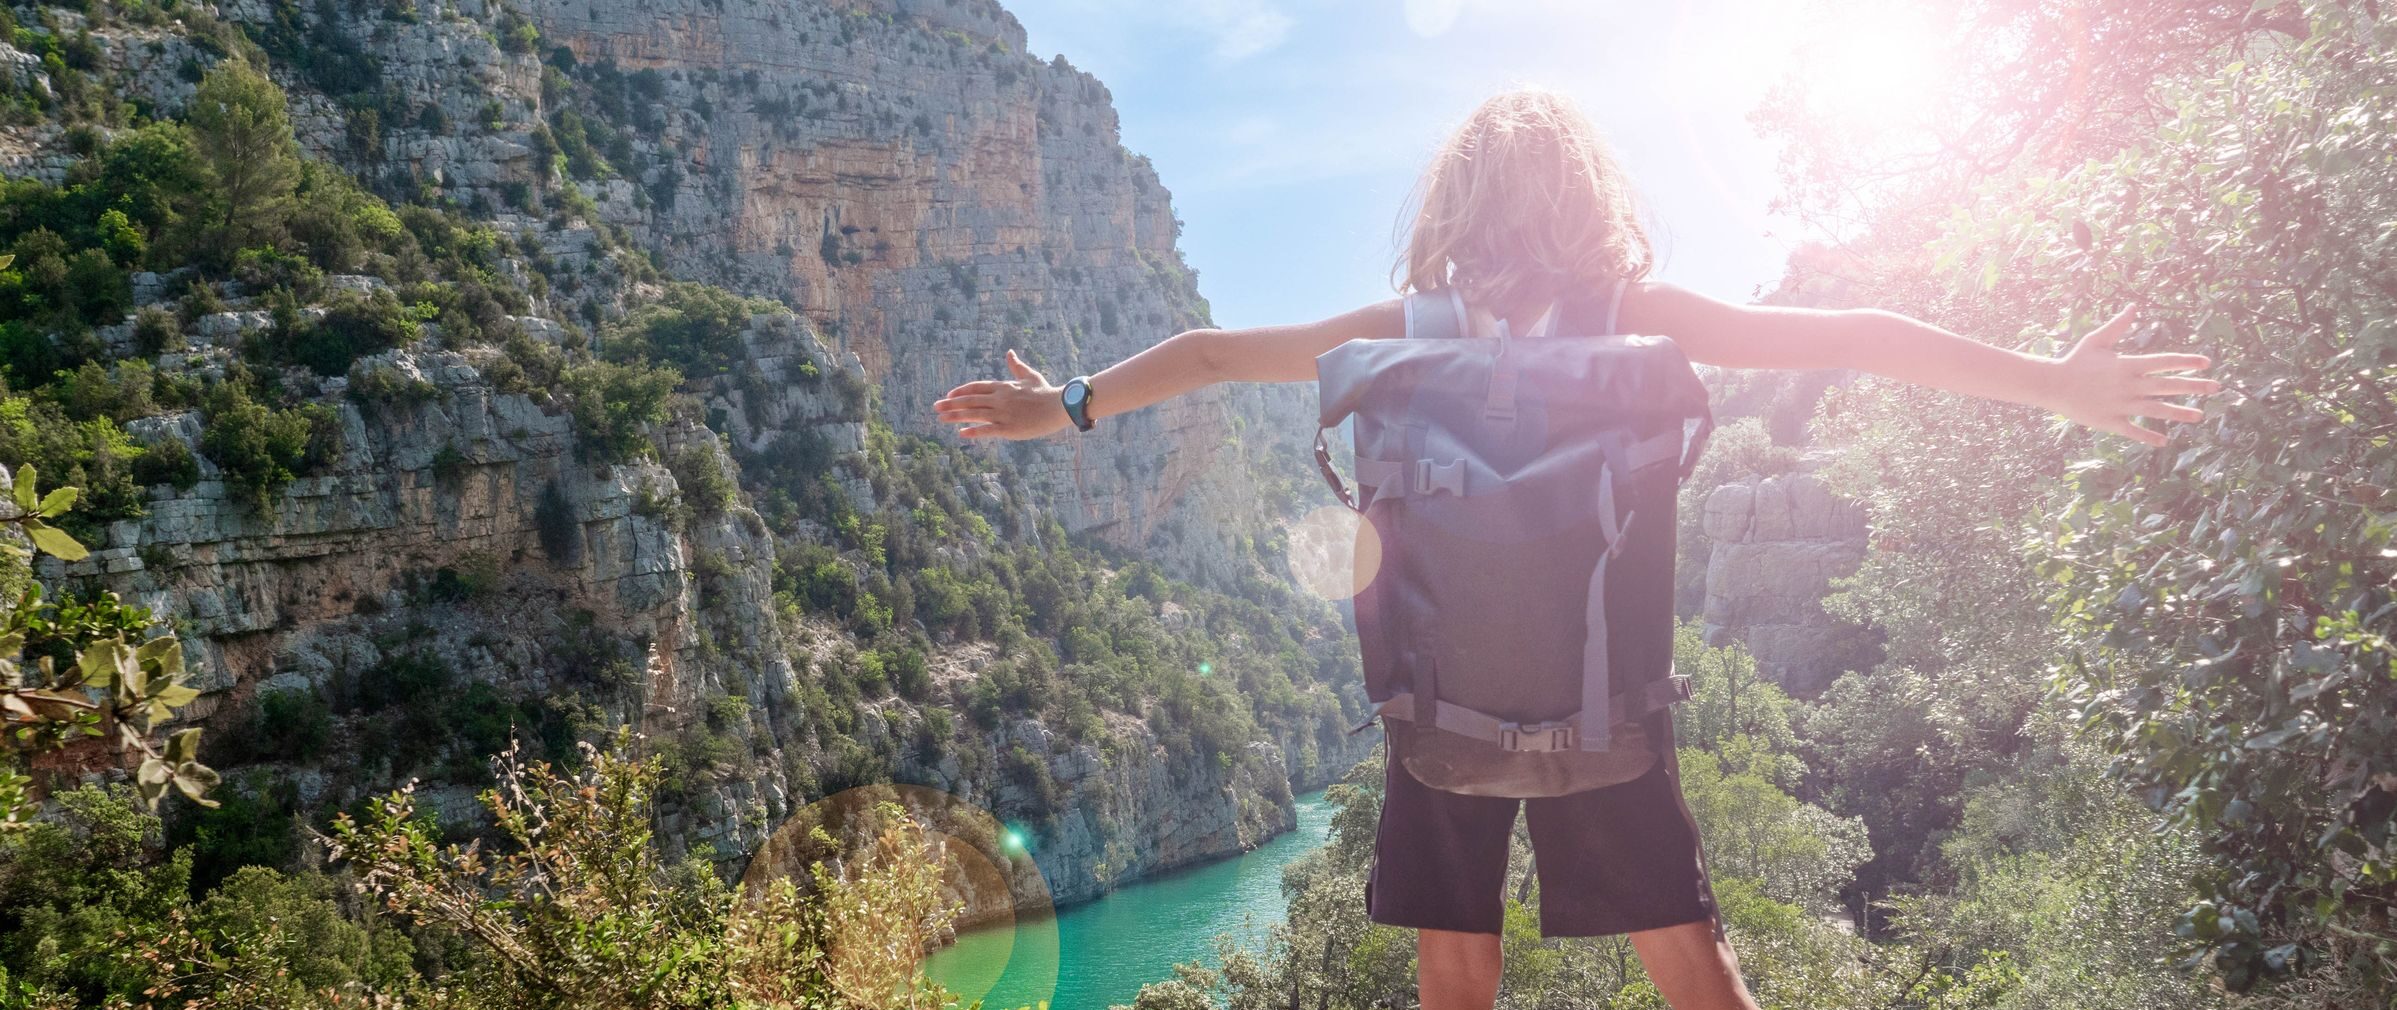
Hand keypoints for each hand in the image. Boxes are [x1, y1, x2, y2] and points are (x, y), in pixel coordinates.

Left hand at [933, 349, 1071, 439]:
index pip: (977, 387)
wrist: (1060, 405)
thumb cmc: (1046, 391)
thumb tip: (1009, 352)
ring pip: (974, 414)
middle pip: (970, 400)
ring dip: (955, 416)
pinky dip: (973, 431)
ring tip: (941, 418)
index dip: (961, 391)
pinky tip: (961, 433)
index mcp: (1003, 387)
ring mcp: (1003, 414)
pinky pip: (987, 430)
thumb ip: (1016, 366)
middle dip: (951, 403)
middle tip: (935, 407)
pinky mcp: (1009, 428)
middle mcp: (1000, 399)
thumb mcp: (1029, 376)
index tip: (948, 395)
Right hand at [2043, 306, 2220, 446]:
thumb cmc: (2075, 360)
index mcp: (2127, 364)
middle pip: (2167, 386)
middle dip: (2194, 386)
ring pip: (2156, 410)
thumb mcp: (2096, 340)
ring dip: (2179, 413)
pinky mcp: (2110, 421)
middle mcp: (2128, 385)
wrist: (2051, 384)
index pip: (2164, 361)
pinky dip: (2148, 437)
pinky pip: (2133, 431)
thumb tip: (2134, 307)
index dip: (2186, 361)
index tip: (2206, 363)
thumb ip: (2118, 325)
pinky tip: (2164, 442)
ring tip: (2199, 416)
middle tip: (2216, 387)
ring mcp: (2120, 405)